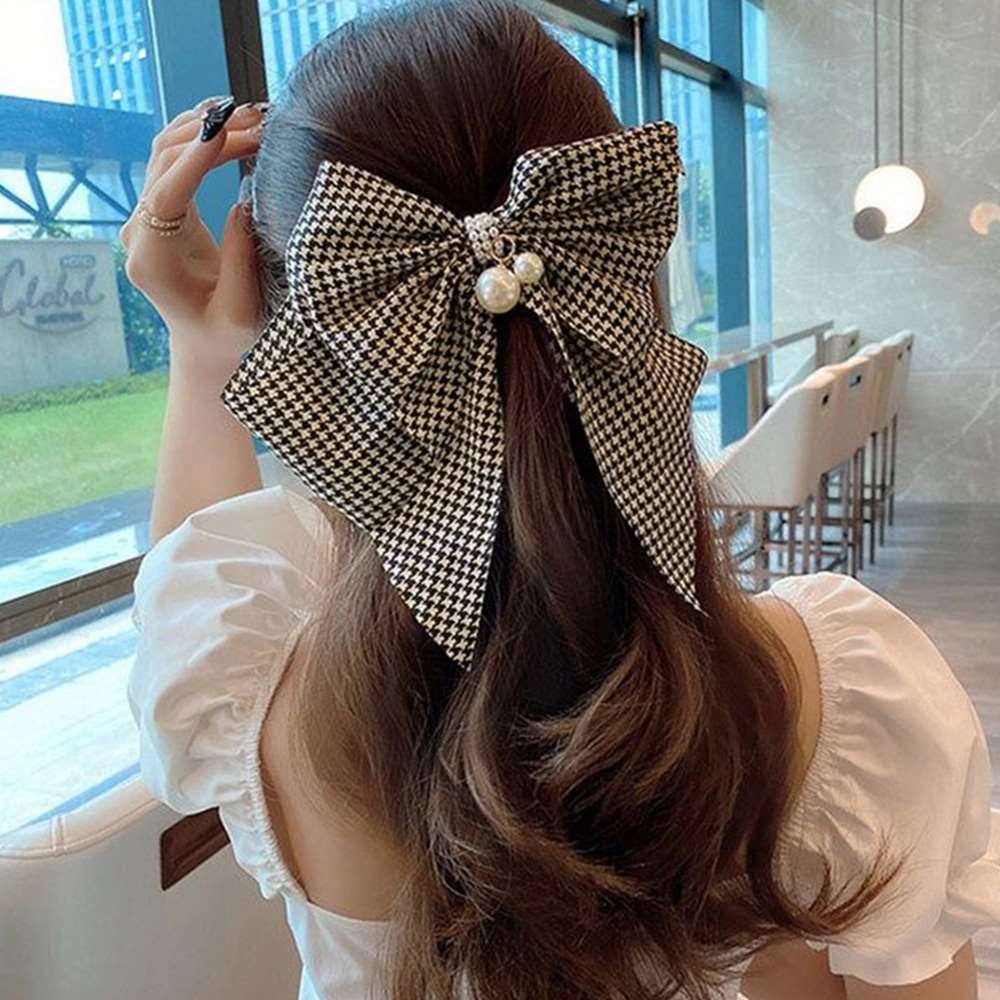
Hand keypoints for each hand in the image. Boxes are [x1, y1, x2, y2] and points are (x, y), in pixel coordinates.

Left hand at [119, 96, 266, 379]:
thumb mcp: (242, 309)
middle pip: (165, 163)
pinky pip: (173, 161)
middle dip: (212, 135)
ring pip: (166, 153)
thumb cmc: (229, 338)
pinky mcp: (160, 211)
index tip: (227, 131)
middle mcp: (139, 235)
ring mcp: (145, 219)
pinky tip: (230, 122)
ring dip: (207, 128)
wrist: (206, 348)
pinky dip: (201, 138)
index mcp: (154, 263)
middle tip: (262, 123)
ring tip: (254, 117)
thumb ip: (240, 258)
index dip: (195, 160)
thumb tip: (243, 201)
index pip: (166, 196)